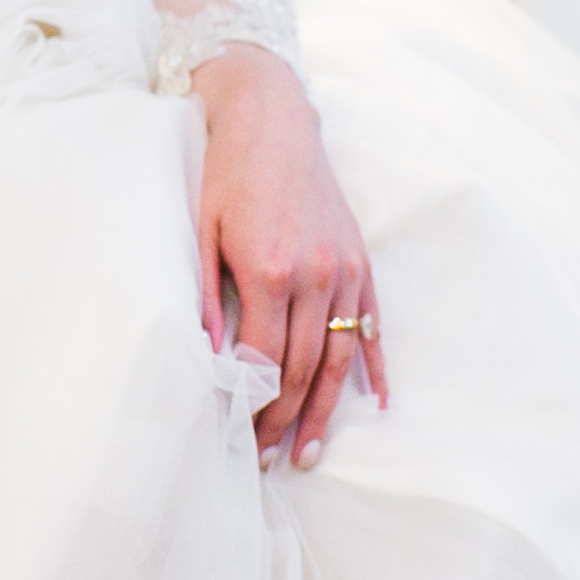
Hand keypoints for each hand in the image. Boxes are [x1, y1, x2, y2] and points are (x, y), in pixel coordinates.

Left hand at [194, 47, 384, 468]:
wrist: (273, 120)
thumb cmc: (227, 174)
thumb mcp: (202, 233)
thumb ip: (206, 299)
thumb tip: (207, 360)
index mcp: (268, 270)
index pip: (266, 360)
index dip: (255, 406)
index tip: (241, 439)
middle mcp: (314, 275)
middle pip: (304, 369)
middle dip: (284, 420)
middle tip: (268, 460)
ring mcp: (344, 269)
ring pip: (338, 358)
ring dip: (325, 411)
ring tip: (309, 452)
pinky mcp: (360, 261)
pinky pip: (371, 326)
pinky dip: (374, 367)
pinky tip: (377, 402)